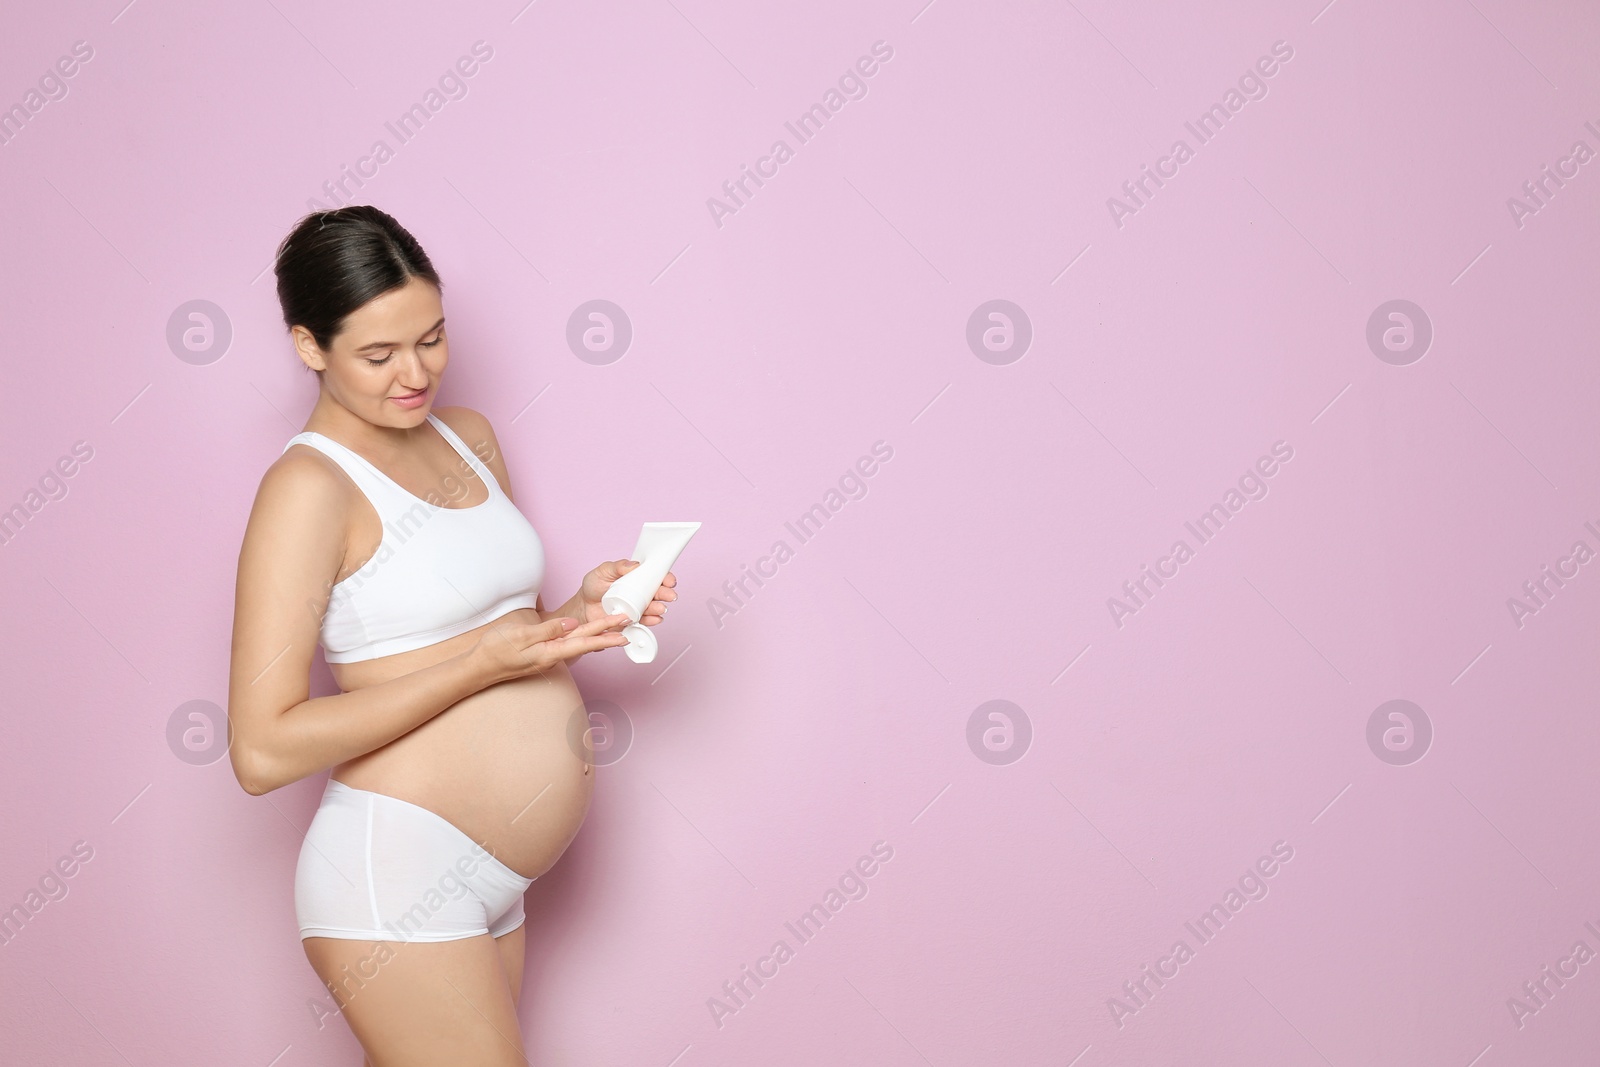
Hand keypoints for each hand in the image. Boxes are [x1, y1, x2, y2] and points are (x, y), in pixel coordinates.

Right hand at [470, 612, 632, 685]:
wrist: (480, 668)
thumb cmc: (496, 650)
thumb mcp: (520, 634)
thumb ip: (547, 629)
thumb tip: (571, 624)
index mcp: (550, 651)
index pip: (583, 641)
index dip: (604, 635)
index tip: (622, 631)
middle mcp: (553, 656)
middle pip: (585, 642)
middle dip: (607, 634)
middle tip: (627, 627)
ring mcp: (548, 657)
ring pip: (577, 644)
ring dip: (597, 637)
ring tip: (615, 631)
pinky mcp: (543, 655)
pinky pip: (567, 646)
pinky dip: (581, 640)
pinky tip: (586, 636)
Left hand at [578, 559, 678, 626]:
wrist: (583, 607)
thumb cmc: (593, 586)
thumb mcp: (603, 571)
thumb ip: (618, 566)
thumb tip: (634, 565)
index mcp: (636, 578)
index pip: (654, 576)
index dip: (664, 577)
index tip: (668, 580)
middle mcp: (640, 592)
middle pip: (658, 592)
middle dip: (666, 593)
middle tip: (669, 595)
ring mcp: (637, 606)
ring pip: (654, 607)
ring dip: (659, 608)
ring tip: (660, 608)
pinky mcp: (633, 619)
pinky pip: (645, 621)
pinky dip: (651, 621)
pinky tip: (654, 619)